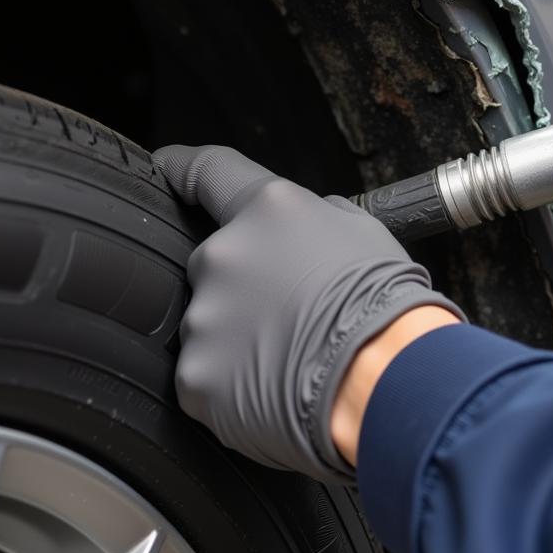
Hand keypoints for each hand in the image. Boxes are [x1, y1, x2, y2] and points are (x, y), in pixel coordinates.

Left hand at [154, 145, 463, 481]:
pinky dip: (232, 383)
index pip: (207, 171)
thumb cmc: (385, 306)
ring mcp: (205, 316)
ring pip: (211, 321)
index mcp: (268, 210)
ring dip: (240, 336)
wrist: (386, 379)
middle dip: (244, 283)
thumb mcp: (365, 232)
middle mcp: (225, 254)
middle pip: (216, 262)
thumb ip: (318, 217)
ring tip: (292, 356)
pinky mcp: (195, 374)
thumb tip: (304, 225)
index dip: (182, 166)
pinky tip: (275, 386)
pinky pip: (205, 375)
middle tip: (290, 312)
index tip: (166, 167)